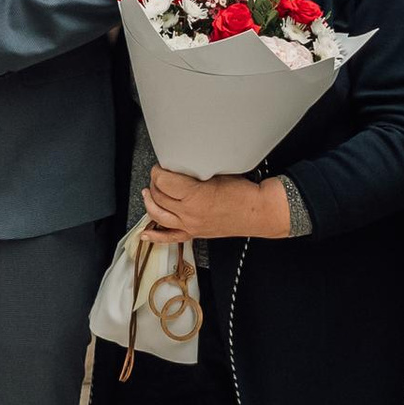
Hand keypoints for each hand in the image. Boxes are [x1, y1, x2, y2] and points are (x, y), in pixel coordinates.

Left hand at [142, 166, 289, 242]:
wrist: (258, 212)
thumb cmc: (243, 193)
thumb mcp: (217, 173)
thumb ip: (195, 172)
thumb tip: (180, 167)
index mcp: (194, 196)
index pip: (163, 182)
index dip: (158, 171)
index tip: (161, 166)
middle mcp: (189, 213)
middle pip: (159, 197)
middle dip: (154, 184)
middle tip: (159, 175)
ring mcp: (190, 226)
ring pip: (159, 216)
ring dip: (150, 203)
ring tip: (148, 193)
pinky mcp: (195, 234)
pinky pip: (170, 238)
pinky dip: (155, 237)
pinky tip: (145, 234)